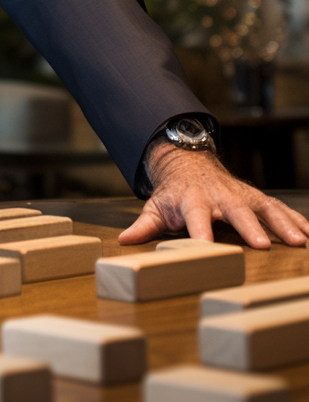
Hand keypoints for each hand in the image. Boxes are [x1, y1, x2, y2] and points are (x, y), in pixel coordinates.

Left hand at [119, 141, 308, 248]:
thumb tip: (123, 242)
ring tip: (300, 243)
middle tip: (261, 245)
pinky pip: (279, 208)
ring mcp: (241, 195)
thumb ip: (144, 227)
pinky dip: (296, 220)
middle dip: (248, 227)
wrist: (187, 164)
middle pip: (235, 212)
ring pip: (263, 208)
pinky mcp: (256, 197)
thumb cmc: (173, 193)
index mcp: (192, 201)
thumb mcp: (156, 207)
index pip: (195, 219)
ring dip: (282, 224)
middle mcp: (219, 197)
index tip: (208, 250)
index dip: (201, 234)